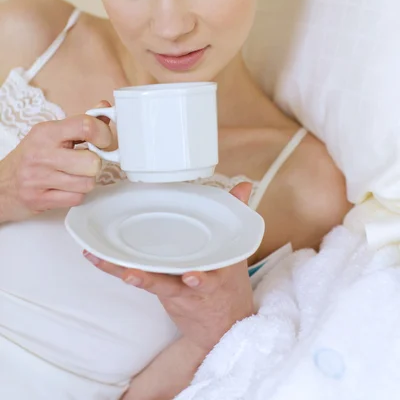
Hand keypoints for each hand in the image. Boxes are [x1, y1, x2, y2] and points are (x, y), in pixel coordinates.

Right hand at [0, 113, 111, 222]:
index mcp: (46, 132)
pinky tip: (65, 188)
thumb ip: (81, 123)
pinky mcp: (38, 200)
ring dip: (85, 181)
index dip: (104, 135)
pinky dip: (76, 195)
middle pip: (92, 162)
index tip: (103, 141)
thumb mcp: (52, 134)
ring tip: (73, 175)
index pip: (86, 126)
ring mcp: (38, 178)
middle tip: (85, 162)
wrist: (0, 184)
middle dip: (94, 164)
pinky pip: (76, 198)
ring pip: (87, 183)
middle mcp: (41, 154)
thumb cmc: (31, 156)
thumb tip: (105, 108)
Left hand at [84, 182, 254, 352]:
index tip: (191, 278)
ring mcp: (176, 291)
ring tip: (120, 273)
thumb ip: (236, 213)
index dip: (199, 278)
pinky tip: (95, 257)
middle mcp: (194, 287)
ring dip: (132, 277)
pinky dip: (115, 268)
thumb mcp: (236, 251)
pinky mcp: (160, 291)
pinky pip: (138, 279)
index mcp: (217, 274)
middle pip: (171, 282)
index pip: (208, 272)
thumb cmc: (228, 282)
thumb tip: (245, 184)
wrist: (224, 326)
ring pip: (152, 284)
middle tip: (134, 276)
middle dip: (152, 280)